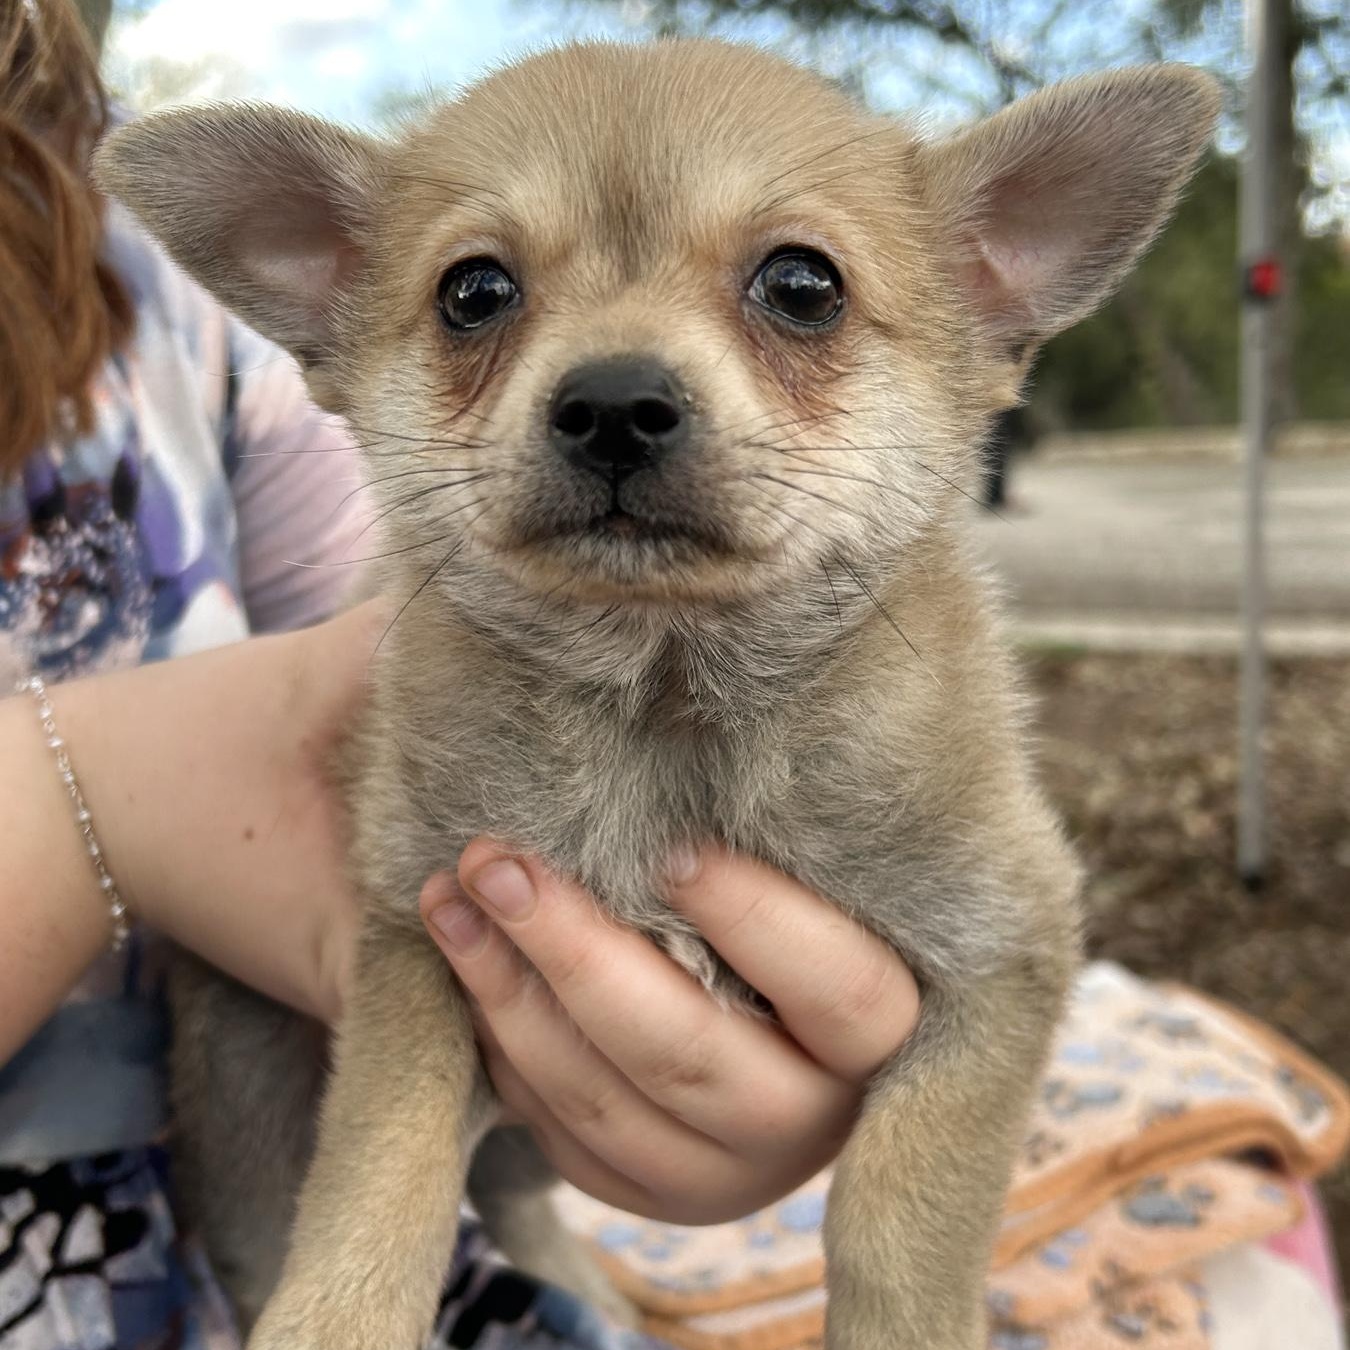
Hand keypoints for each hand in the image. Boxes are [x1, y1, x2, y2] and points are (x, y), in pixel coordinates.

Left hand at [421, 844, 919, 1225]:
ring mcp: (720, 1176)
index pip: (833, 984)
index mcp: (880, 1042)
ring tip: (450, 898)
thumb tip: (676, 750)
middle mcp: (807, 1123)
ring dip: (507, 992)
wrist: (792, 1061)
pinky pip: (557, 1130)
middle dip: (573, 949)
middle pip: (684, 1048)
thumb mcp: (825, 896)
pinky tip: (465, 965)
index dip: (753, 916)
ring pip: (599, 1098)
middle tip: (496, 861)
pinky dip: (500, 1045)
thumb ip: (779, 853)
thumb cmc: (806, 932)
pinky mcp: (645, 1192)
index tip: (669, 847)